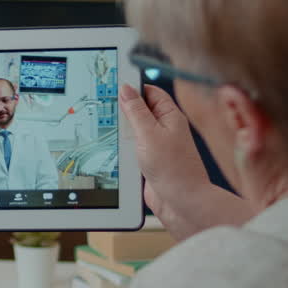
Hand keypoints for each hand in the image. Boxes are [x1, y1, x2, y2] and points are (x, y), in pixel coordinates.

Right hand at [120, 84, 209, 220]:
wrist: (182, 202)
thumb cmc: (173, 168)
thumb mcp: (149, 134)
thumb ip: (136, 111)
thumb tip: (126, 90)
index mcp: (170, 116)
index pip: (150, 92)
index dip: (133, 87)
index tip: (113, 85)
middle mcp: (165, 129)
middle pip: (140, 110)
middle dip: (124, 109)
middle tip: (105, 106)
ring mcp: (157, 145)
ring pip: (134, 130)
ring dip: (122, 130)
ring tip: (107, 128)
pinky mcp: (149, 161)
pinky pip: (133, 147)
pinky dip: (123, 146)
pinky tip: (113, 147)